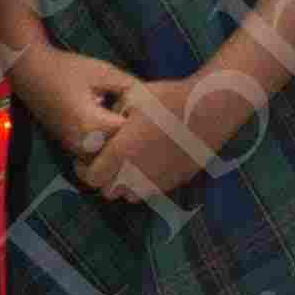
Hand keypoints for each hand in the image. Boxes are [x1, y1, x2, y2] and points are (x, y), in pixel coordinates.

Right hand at [10, 46, 139, 160]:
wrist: (30, 71)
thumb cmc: (66, 69)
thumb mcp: (103, 72)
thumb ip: (130, 87)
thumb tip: (151, 100)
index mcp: (92, 125)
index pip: (128, 136)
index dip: (141, 125)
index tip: (149, 113)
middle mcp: (82, 142)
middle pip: (118, 153)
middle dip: (131, 140)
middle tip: (142, 123)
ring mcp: (73, 147)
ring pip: (105, 158)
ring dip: (117, 146)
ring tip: (126, 126)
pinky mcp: (69, 145)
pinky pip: (93, 154)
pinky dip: (104, 147)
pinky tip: (110, 129)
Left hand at [83, 71, 250, 203]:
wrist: (209, 109)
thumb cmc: (169, 99)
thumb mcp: (131, 98)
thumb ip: (111, 117)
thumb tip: (103, 127)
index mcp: (121, 153)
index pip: (91, 178)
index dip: (84, 169)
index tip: (85, 159)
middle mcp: (137, 174)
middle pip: (108, 191)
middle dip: (104, 179)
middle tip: (107, 162)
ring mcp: (158, 181)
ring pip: (130, 196)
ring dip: (125, 184)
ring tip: (128, 164)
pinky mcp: (175, 182)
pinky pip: (152, 191)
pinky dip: (146, 183)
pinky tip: (150, 163)